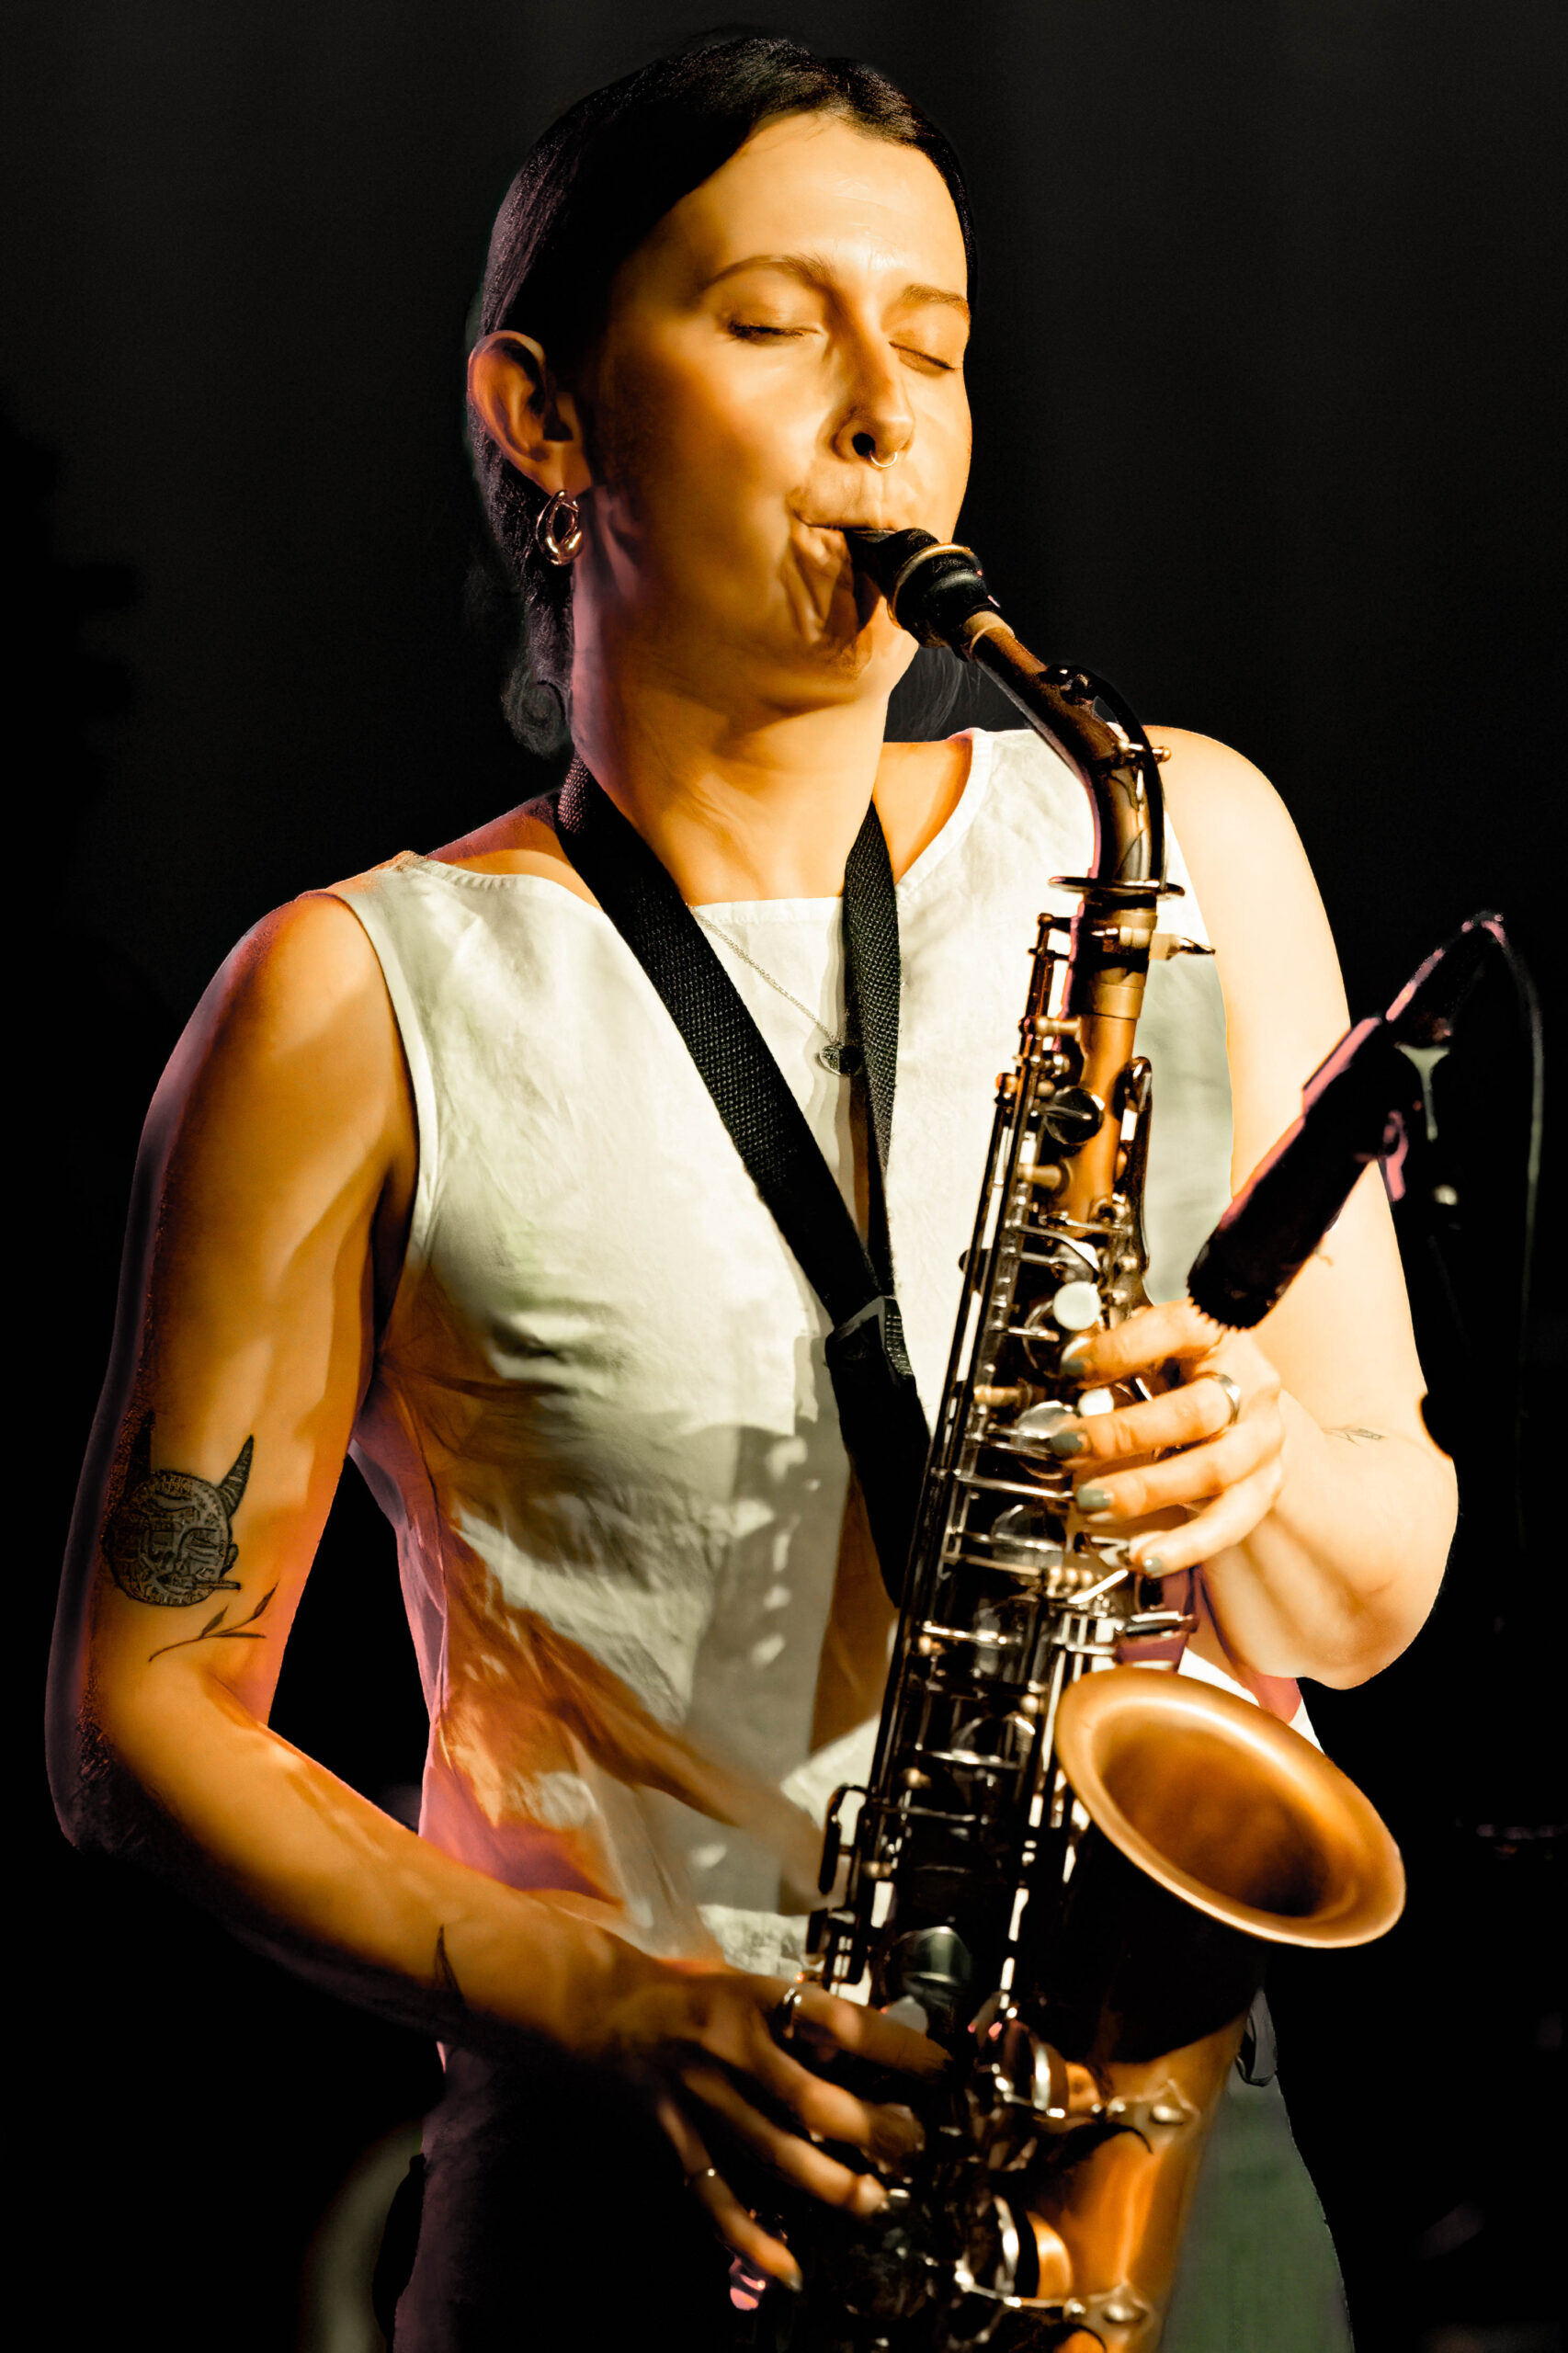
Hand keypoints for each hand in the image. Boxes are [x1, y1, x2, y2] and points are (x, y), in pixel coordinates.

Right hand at [598, 1965, 941, 2288]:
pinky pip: (715, 2196)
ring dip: (829, 2183)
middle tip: (912, 2146)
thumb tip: (878, 2049)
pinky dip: (751, 2237)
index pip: (840, 2023)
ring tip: (873, 2200)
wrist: (603, 2009)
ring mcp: (700, 2096)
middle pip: (810, 2099)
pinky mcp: (673, 2138)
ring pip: (772, 2152)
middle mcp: (731, 2048)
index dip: (896, 2048)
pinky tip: (789, 2265)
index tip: (942, 2069)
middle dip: (870, 2129)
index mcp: (758, 2000)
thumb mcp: (751, 1987)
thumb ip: (803, 2018)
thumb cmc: (695, 1999)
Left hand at [1049, 1299, 1285, 1576]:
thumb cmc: (1188, 1373)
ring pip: (1212, 1469)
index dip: (1124, 1348)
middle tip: (1069, 1446)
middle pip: (1195, 1412)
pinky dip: (1182, 1544)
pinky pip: (1227, 1522)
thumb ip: (1118, 1362)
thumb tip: (1067, 1378)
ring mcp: (1261, 1439)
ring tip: (1090, 1501)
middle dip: (1124, 1433)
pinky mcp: (1262, 1486)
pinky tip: (1142, 1555)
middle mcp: (1252, 1385)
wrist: (1244, 1409)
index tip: (1073, 1368)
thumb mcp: (1154, 1353)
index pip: (1180, 1330)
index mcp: (1221, 1334)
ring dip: (1143, 1490)